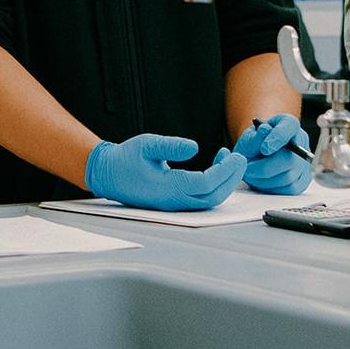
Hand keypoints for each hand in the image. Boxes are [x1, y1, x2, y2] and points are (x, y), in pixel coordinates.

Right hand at [85, 134, 245, 210]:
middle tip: (241, 159)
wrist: (108, 174)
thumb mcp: (147, 144)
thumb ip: (171, 145)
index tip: (235, 155)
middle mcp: (173, 200)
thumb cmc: (126, 158)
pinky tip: (217, 165)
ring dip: (225, 182)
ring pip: (208, 200)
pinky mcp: (174, 201)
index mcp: (167, 188)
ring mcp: (174, 203)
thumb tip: (194, 147)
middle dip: (231, 179)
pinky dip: (215, 184)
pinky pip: (201, 197)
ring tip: (232, 160)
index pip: (205, 184)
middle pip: (212, 197)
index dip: (224, 171)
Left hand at [233, 113, 310, 194]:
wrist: (257, 155)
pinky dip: (272, 188)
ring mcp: (304, 162)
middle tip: (247, 169)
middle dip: (265, 167)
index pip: (290, 127)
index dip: (278, 138)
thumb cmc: (254, 143)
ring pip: (288, 177)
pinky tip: (262, 181)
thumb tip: (264, 130)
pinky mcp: (303, 180)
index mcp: (289, 124)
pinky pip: (289, 189)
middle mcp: (301, 141)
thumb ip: (256, 136)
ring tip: (252, 175)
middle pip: (290, 158)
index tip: (264, 149)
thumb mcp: (249, 137)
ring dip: (265, 180)